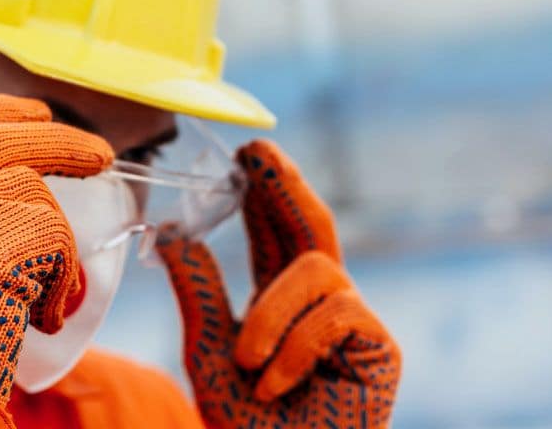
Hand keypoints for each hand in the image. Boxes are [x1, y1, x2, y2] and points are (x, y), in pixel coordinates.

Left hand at [157, 140, 399, 427]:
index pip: (273, 235)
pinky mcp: (380, 346)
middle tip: (256, 150)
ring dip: (270, 314)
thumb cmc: (250, 423)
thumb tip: (172, 232)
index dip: (264, 192)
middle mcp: (320, 303)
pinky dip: (295, 349)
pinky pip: (336, 314)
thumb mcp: (209, 351)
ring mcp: (353, 321)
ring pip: (315, 269)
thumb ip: (199, 292)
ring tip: (245, 363)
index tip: (246, 154)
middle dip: (285, 185)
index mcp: (281, 301)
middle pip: (312, 226)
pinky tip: (275, 385)